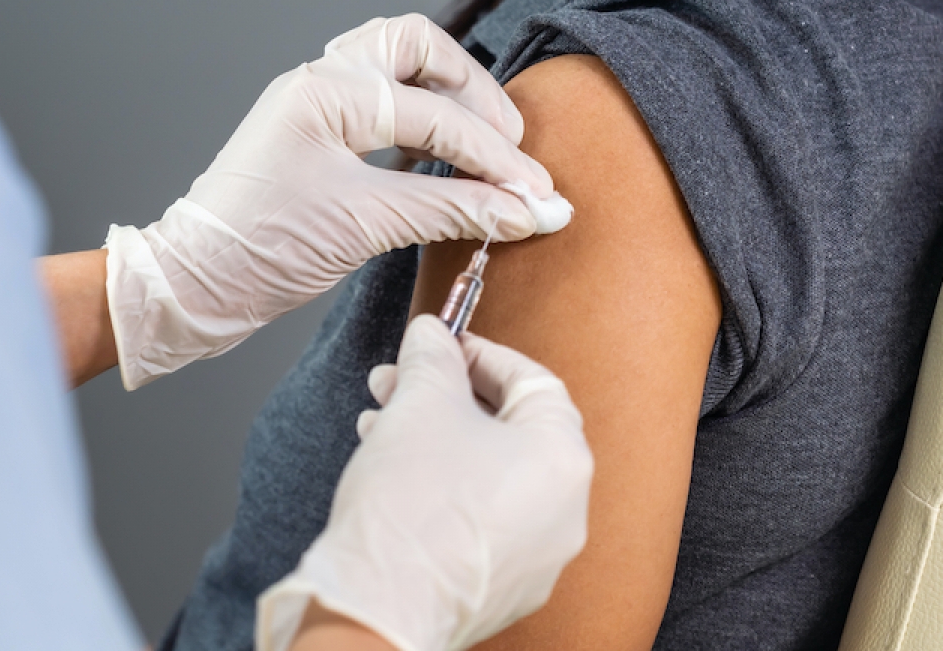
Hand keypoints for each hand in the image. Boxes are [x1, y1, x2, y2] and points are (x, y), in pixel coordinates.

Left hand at [104, 14, 572, 388]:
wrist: (193, 284)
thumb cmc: (259, 250)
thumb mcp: (365, 226)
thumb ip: (454, 211)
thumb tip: (526, 211)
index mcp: (324, 91)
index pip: (435, 114)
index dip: (495, 158)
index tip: (538, 196)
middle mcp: (318, 82)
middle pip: (418, 48)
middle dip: (473, 92)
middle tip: (510, 148)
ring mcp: (314, 104)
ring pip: (397, 65)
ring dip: (447, 98)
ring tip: (485, 147)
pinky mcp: (315, 135)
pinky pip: (381, 104)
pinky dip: (421, 122)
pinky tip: (444, 160)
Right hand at [257, 315, 592, 650]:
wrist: (378, 607)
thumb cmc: (409, 507)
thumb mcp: (419, 404)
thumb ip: (433, 356)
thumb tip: (433, 334)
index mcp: (562, 461)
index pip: (533, 381)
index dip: (481, 354)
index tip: (441, 344)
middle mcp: (565, 513)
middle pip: (509, 429)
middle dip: (446, 397)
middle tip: (399, 381)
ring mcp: (537, 558)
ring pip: (490, 475)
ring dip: (436, 439)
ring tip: (380, 425)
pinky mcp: (501, 588)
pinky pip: (479, 519)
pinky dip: (442, 488)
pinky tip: (393, 474)